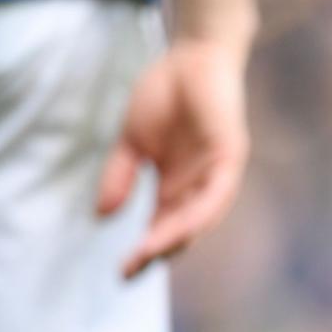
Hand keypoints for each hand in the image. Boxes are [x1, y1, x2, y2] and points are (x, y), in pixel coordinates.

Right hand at [97, 36, 251, 275]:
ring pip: (199, 218)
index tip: (120, 274)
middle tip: (130, 273)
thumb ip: (120, 176)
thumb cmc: (164, 97)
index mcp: (175, 188)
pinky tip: (181, 225)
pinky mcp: (230, 157)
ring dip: (175, 238)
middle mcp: (197, 188)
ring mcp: (216, 175)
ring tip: (148, 253)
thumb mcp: (132, 141)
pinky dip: (200, 211)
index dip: (143, 253)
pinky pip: (217, 192)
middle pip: (181, 232)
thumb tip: (101, 216)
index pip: (161, 229)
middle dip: (155, 253)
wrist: (190, 58)